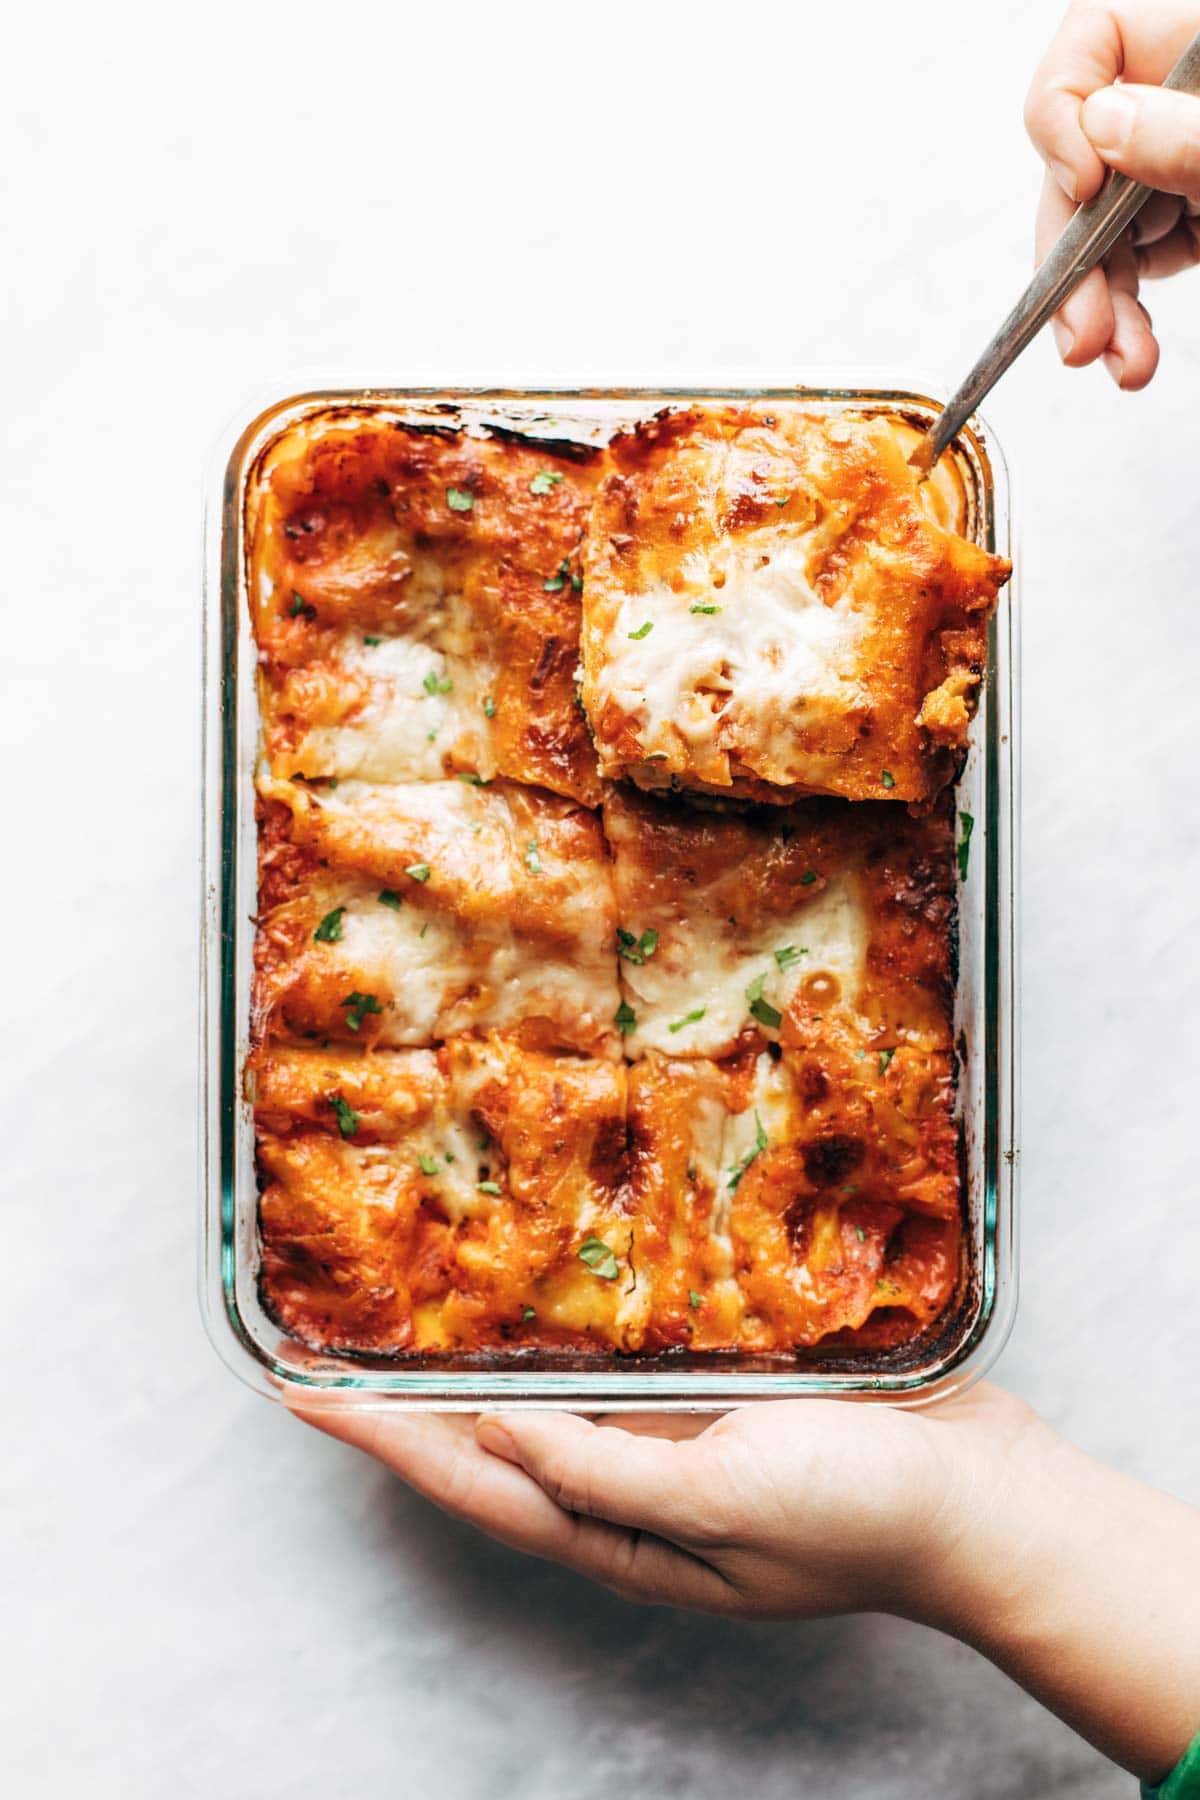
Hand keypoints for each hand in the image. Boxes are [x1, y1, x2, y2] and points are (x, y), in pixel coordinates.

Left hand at [289, 1382, 1038, 1620]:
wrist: (982, 1498)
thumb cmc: (862, 1513)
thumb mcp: (722, 1500)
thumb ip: (602, 1466)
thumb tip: (489, 1430)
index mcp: (623, 1533)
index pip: (473, 1481)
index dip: (384, 1437)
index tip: (306, 1392)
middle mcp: (633, 1487)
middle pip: (494, 1440)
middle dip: (413, 1399)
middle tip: (339, 1341)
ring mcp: (676, 1440)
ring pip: (552, 1395)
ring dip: (481, 1357)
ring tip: (416, 1307)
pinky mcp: (721, 1395)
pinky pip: (623, 1361)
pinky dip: (574, 1329)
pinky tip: (551, 1286)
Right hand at [1024, 2, 1199, 387]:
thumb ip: (1193, 134)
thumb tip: (1104, 124)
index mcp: (1195, 46)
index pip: (1093, 38)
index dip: (1065, 109)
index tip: (1085, 180)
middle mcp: (1179, 103)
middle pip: (1079, 159)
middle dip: (1071, 253)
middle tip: (1078, 325)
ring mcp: (1177, 165)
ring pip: (1096, 228)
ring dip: (1092, 306)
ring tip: (1114, 362)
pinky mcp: (1184, 222)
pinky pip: (1129, 266)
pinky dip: (1122, 319)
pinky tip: (1129, 357)